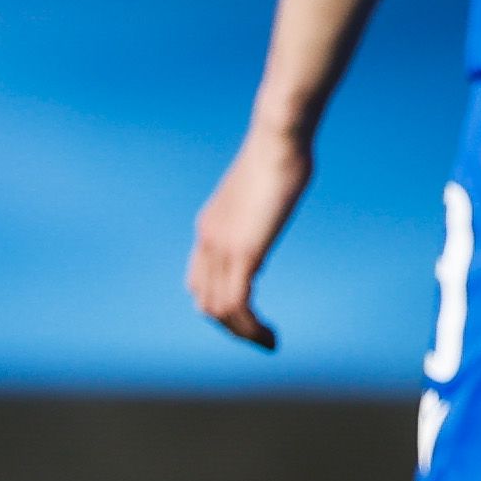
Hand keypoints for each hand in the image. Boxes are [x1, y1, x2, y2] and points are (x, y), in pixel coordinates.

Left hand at [186, 120, 307, 350]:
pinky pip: (236, 304)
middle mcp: (207, 240)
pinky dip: (250, 328)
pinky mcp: (243, 252)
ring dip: (242, 333)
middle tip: (262, 337)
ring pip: (217, 309)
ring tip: (268, 342)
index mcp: (210, 225)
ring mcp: (222, 247)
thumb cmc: (282, 152)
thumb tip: (267, 216)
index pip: (199, 279)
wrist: (278, 139)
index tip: (251, 314)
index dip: (220, 302)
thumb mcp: (265, 186)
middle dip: (231, 326)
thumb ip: (260, 209)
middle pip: (204, 300)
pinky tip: (270, 335)